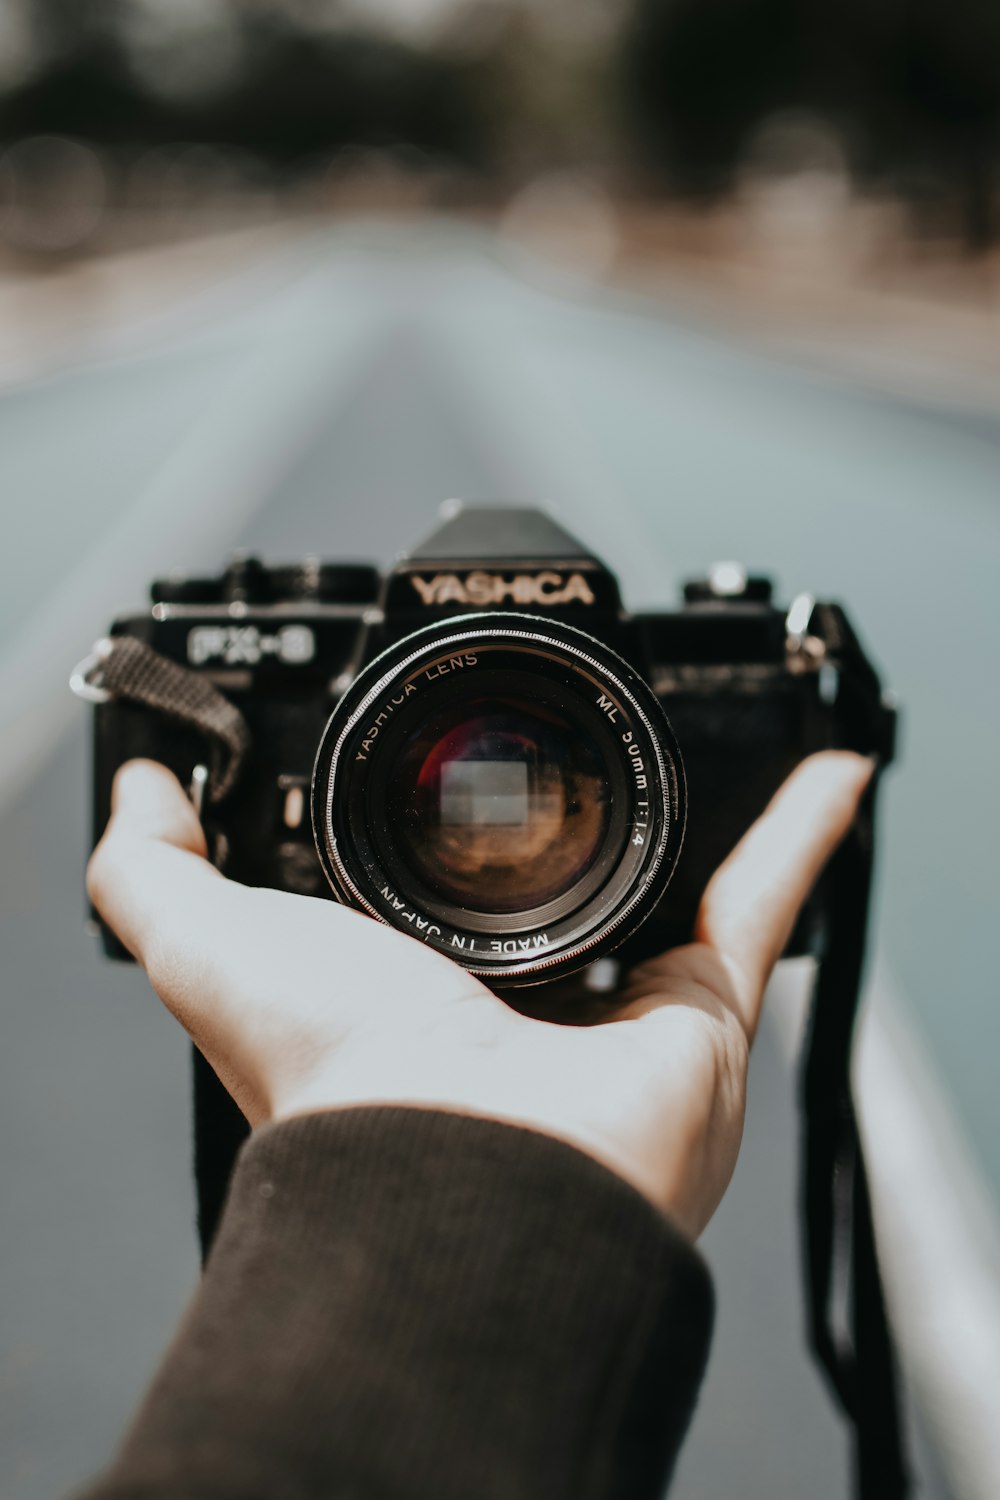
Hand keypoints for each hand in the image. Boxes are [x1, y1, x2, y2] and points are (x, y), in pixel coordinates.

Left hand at [87, 752, 871, 1236]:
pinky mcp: (700, 1009)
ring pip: (672, 885)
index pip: (431, 887)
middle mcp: (513, 1004)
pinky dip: (804, 835)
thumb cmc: (334, 1073)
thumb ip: (152, 866)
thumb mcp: (206, 946)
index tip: (446, 748)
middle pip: (557, 889)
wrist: (456, 1176)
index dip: (439, 822)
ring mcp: (614, 1008)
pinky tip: (825, 765)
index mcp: (407, 990)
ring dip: (704, 816)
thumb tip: (146, 784)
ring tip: (716, 739)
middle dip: (578, 820)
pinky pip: (765, 900)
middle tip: (593, 738)